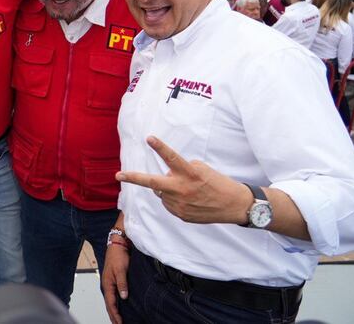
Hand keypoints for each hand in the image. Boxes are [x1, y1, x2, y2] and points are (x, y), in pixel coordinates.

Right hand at [102, 243, 129, 323]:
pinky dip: (116, 303)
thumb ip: (122, 283)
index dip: (115, 314)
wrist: (118, 244)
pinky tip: (120, 306)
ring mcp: (111, 283)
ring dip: (114, 310)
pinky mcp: (115, 280)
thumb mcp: (121, 269)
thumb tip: (124, 297)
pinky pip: (114, 295)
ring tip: (118, 320)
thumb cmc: (118, 255)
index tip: (120, 323)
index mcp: (107, 283)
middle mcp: (108, 284)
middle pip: (109, 304)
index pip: (111, 303)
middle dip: (113, 316)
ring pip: (111, 300)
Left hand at [116, 136, 252, 224]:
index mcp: (190, 174)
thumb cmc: (218, 183)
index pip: (172, 158)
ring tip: (188, 190)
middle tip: (118, 175)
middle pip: (152, 183)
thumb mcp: (201, 169)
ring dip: (168, 188)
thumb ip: (180, 170)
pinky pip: (169, 203)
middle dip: (133, 178)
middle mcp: (181, 190)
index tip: (149, 137)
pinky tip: (189, 200)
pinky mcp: (180, 215)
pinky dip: (174, 199)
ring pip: (162, 192)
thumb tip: (165, 176)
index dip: (160, 147)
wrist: (234, 206)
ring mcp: (179, 205)